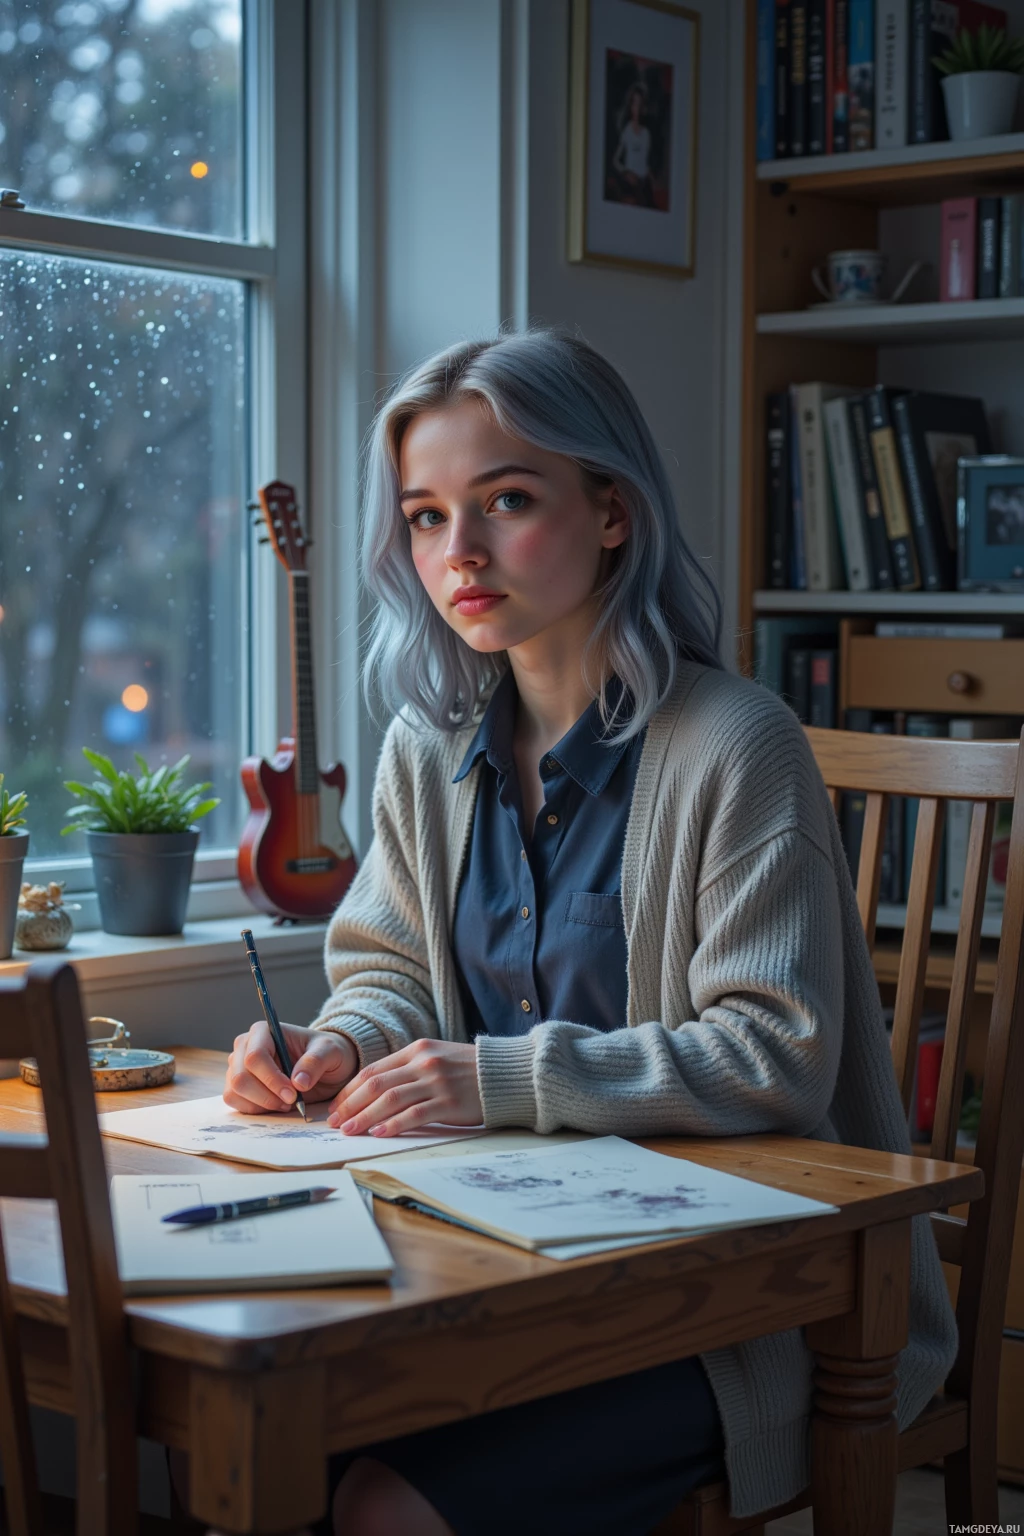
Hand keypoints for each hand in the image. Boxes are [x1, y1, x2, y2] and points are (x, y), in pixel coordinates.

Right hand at [224, 1020, 356, 1113]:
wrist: (325, 1067)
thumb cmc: (325, 1052)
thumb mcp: (330, 1051)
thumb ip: (315, 1062)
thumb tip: (298, 1082)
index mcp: (263, 1031)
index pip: (255, 1057)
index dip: (271, 1079)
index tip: (293, 1094)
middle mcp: (245, 1046)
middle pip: (240, 1077)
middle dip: (266, 1095)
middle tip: (291, 1101)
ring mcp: (238, 1066)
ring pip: (235, 1091)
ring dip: (261, 1103)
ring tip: (286, 1102)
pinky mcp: (238, 1085)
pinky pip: (235, 1101)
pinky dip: (255, 1109)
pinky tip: (276, 1105)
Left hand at [326, 1039, 480, 1136]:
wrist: (505, 1074)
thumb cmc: (467, 1070)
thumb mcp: (436, 1058)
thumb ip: (408, 1069)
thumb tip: (373, 1091)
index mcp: (417, 1049)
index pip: (373, 1070)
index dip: (350, 1090)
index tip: (336, 1107)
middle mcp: (424, 1063)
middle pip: (376, 1084)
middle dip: (351, 1104)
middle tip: (335, 1122)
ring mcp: (437, 1082)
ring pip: (390, 1100)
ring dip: (365, 1117)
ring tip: (349, 1131)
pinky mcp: (449, 1103)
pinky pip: (414, 1114)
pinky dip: (393, 1125)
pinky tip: (378, 1133)